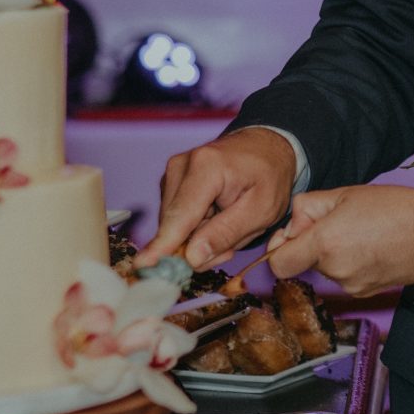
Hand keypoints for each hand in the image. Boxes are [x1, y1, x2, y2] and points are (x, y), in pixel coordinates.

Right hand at [135, 126, 297, 271]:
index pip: (180, 216)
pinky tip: (218, 218)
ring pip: (174, 226)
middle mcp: (181, 166)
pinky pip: (176, 220)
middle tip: (231, 246)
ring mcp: (173, 173)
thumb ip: (226, 233)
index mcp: (206, 167)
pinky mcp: (171, 183)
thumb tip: (192, 258)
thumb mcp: (261, 211)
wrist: (265, 148)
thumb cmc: (269, 176)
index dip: (163, 245)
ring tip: (229, 225)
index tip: (144, 265)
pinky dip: (196, 228)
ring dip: (199, 237)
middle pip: (174, 225)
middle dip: (198, 246)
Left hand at [262, 185, 413, 297]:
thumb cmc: (397, 208)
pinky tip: (374, 248)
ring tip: (364, 233)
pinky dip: (353, 264)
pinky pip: (346, 277)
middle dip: (315, 243)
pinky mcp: (366, 293)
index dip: (280, 249)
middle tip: (342, 222)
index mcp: (324, 243)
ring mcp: (351, 286)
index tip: (292, 237)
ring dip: (335, 253)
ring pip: (328, 269)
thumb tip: (293, 224)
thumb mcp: (345, 194)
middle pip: (306, 262)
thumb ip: (308, 208)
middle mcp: (334, 270)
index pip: (279, 264)